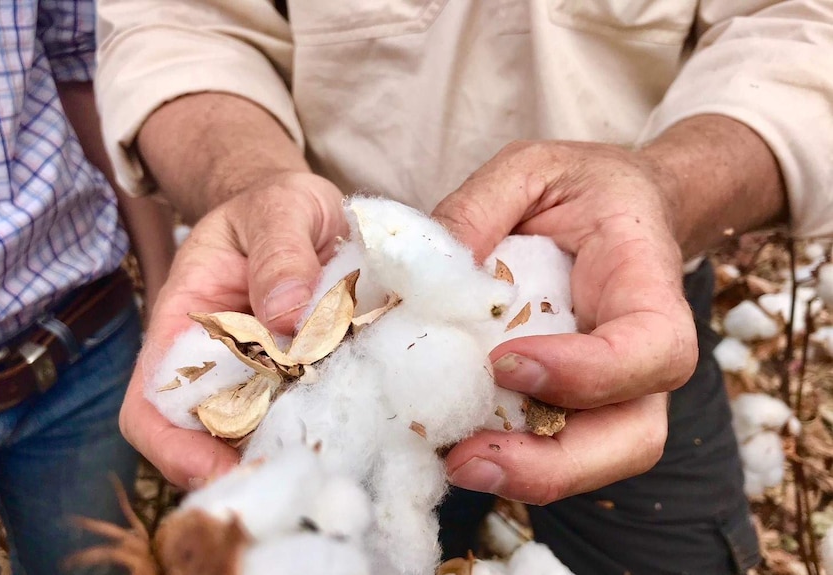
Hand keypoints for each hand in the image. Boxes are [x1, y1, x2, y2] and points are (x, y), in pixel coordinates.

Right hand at [119, 172, 346, 487]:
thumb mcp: (279, 208)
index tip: (217, 469)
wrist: (307, 210)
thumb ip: (280, 252)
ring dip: (289, 450)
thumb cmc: (278, 204)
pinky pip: (309, 414)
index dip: (171, 447)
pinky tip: (360, 426)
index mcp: (185, 322)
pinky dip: (327, 426)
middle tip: (296, 472)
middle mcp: (218, 361)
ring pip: (262, 435)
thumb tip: (287, 314)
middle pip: (206, 438)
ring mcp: (263, 375)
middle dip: (241, 464)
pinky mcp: (305, 377)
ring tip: (333, 456)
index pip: (151, 402)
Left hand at [431, 140, 698, 504]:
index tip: (507, 362)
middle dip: (555, 464)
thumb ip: (477, 206)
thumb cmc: (584, 188)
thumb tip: (419, 270)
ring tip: (454, 462)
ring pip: (596, 459)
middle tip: (468, 458)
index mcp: (647, 287)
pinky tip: (454, 443)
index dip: (589, 372)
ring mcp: (615, 388)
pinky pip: (555, 446)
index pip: (652, 349)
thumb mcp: (531, 169)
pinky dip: (509, 458)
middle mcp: (644, 355)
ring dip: (527, 476)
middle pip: (634, 437)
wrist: (620, 209)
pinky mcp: (577, 402)